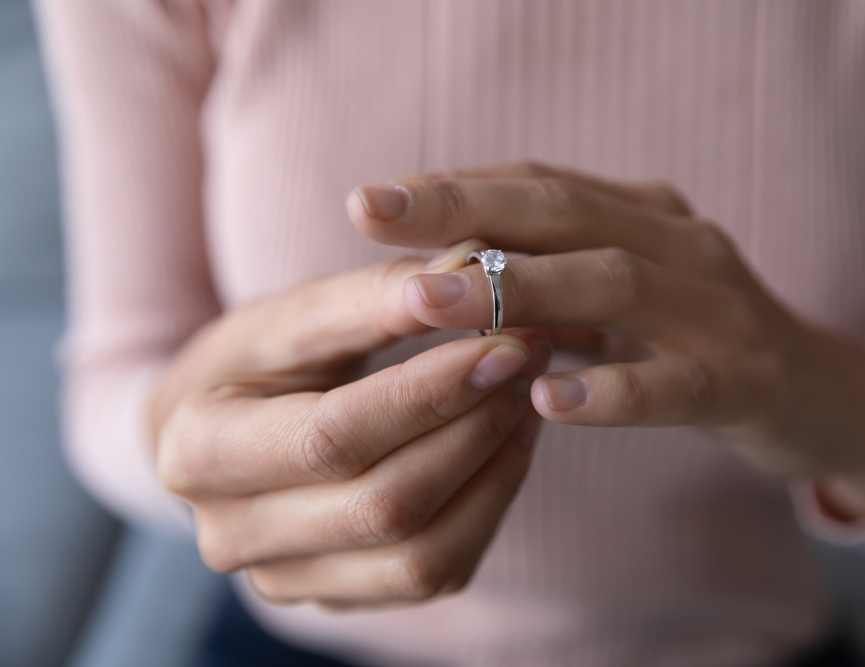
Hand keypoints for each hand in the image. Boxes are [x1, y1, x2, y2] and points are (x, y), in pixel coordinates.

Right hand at [150, 245, 551, 607]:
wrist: (216, 434)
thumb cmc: (250, 363)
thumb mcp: (290, 317)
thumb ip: (373, 296)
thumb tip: (472, 266)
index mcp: (199, 452)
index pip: (332, 437)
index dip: (428, 394)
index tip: (503, 345)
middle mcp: (232, 535)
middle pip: (384, 504)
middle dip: (473, 428)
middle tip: (528, 360)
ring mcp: (287, 580)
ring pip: (421, 556)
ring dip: (492, 471)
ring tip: (526, 399)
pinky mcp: (339, 596)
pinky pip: (435, 572)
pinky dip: (488, 506)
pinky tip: (508, 444)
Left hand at [347, 161, 864, 518]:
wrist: (823, 394)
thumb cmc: (696, 343)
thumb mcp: (622, 299)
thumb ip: (551, 281)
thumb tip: (441, 274)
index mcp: (642, 216)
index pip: (539, 184)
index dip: (455, 187)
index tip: (371, 201)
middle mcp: (679, 244)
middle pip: (564, 212)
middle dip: (464, 210)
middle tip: (369, 214)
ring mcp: (719, 309)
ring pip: (614, 284)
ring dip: (516, 290)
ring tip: (428, 303)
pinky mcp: (747, 380)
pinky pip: (676, 385)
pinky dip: (610, 390)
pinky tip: (545, 398)